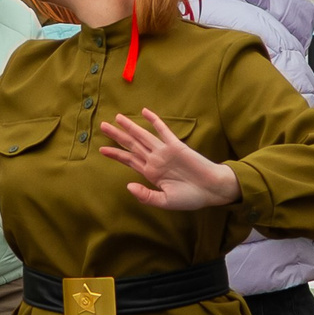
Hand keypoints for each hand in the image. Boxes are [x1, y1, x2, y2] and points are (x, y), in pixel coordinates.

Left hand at [98, 110, 239, 211]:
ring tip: (117, 118)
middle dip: (117, 136)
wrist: (211, 189)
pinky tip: (145, 112)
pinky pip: (163, 131)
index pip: (129, 160)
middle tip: (102, 126)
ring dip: (130, 126)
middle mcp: (155, 160)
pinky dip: (154, 121)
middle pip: (132, 145)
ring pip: (143, 136)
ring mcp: (165, 151)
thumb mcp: (165, 202)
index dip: (116, 154)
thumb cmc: (191, 197)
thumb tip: (128, 186)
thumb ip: (146, 196)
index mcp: (151, 173)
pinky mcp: (176, 146)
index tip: (102, 149)